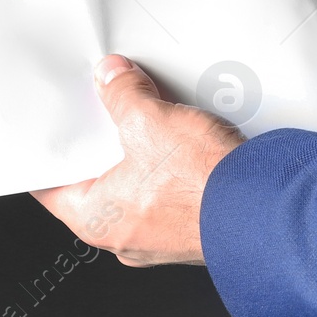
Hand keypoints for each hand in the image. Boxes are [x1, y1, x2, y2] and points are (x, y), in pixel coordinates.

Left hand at [30, 54, 243, 265]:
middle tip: (113, 112)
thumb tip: (113, 79)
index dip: (56, 150)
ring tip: (159, 124)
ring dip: (146, 156)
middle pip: (99, 179)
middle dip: (107, 144)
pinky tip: (188, 146)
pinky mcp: (191, 227)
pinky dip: (174, 171)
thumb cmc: (202, 188)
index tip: (61, 128)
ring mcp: (159, 236)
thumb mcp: (150, 122)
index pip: (52, 184)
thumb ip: (123, 95)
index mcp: (95, 219)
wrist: (263, 209)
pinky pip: (170, 194)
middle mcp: (123, 236)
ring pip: (139, 187)